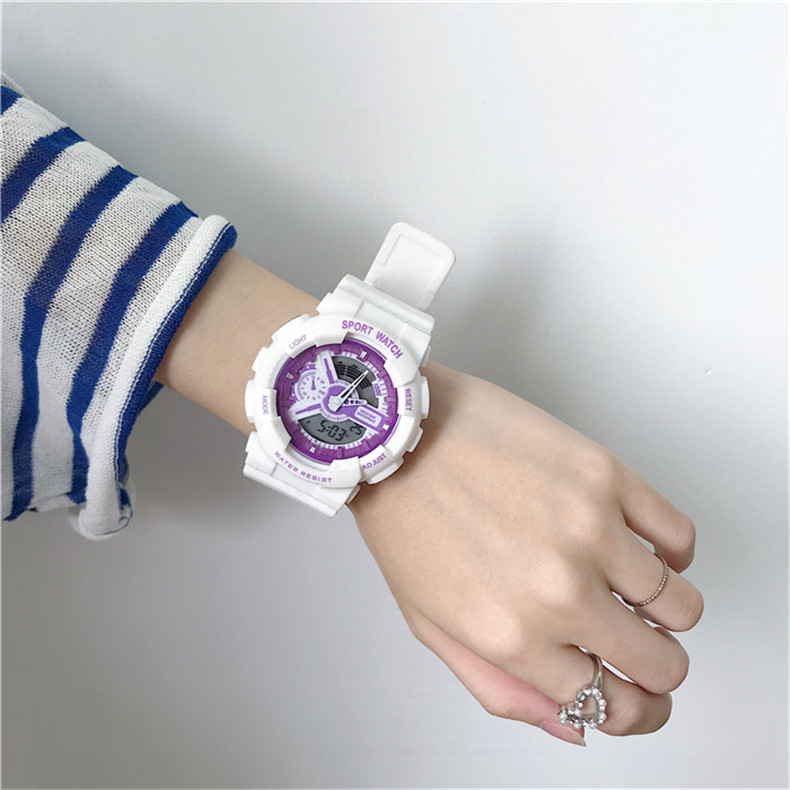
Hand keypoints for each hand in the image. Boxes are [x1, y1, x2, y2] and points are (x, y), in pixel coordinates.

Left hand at [349, 361, 702, 743]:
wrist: (400, 434)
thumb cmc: (407, 521)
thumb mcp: (432, 626)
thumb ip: (502, 688)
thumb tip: (574, 726)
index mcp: (513, 638)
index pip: (613, 705)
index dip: (636, 711)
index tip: (640, 699)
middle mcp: (559, 592)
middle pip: (664, 664)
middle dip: (657, 666)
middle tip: (638, 642)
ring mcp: (588, 530)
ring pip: (683, 604)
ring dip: (664, 608)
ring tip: (627, 586)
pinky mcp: (605, 475)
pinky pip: (680, 535)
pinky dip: (673, 552)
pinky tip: (639, 545)